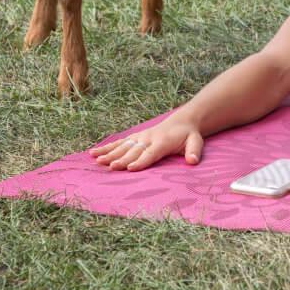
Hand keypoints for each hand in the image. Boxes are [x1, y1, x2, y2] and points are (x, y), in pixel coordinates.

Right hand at [89, 116, 204, 170]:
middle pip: (134, 151)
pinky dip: (106, 148)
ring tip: (97, 161)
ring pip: (123, 146)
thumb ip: (194, 151)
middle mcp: (149, 138)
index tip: (130, 168)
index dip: (141, 161)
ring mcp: (140, 137)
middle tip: (111, 167)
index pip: (151, 153)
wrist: (182, 121)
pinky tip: (93, 153)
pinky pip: (119, 142)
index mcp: (163, 141)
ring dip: (110, 154)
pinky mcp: (134, 137)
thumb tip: (193, 161)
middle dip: (122, 159)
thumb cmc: (189, 136)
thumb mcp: (196, 141)